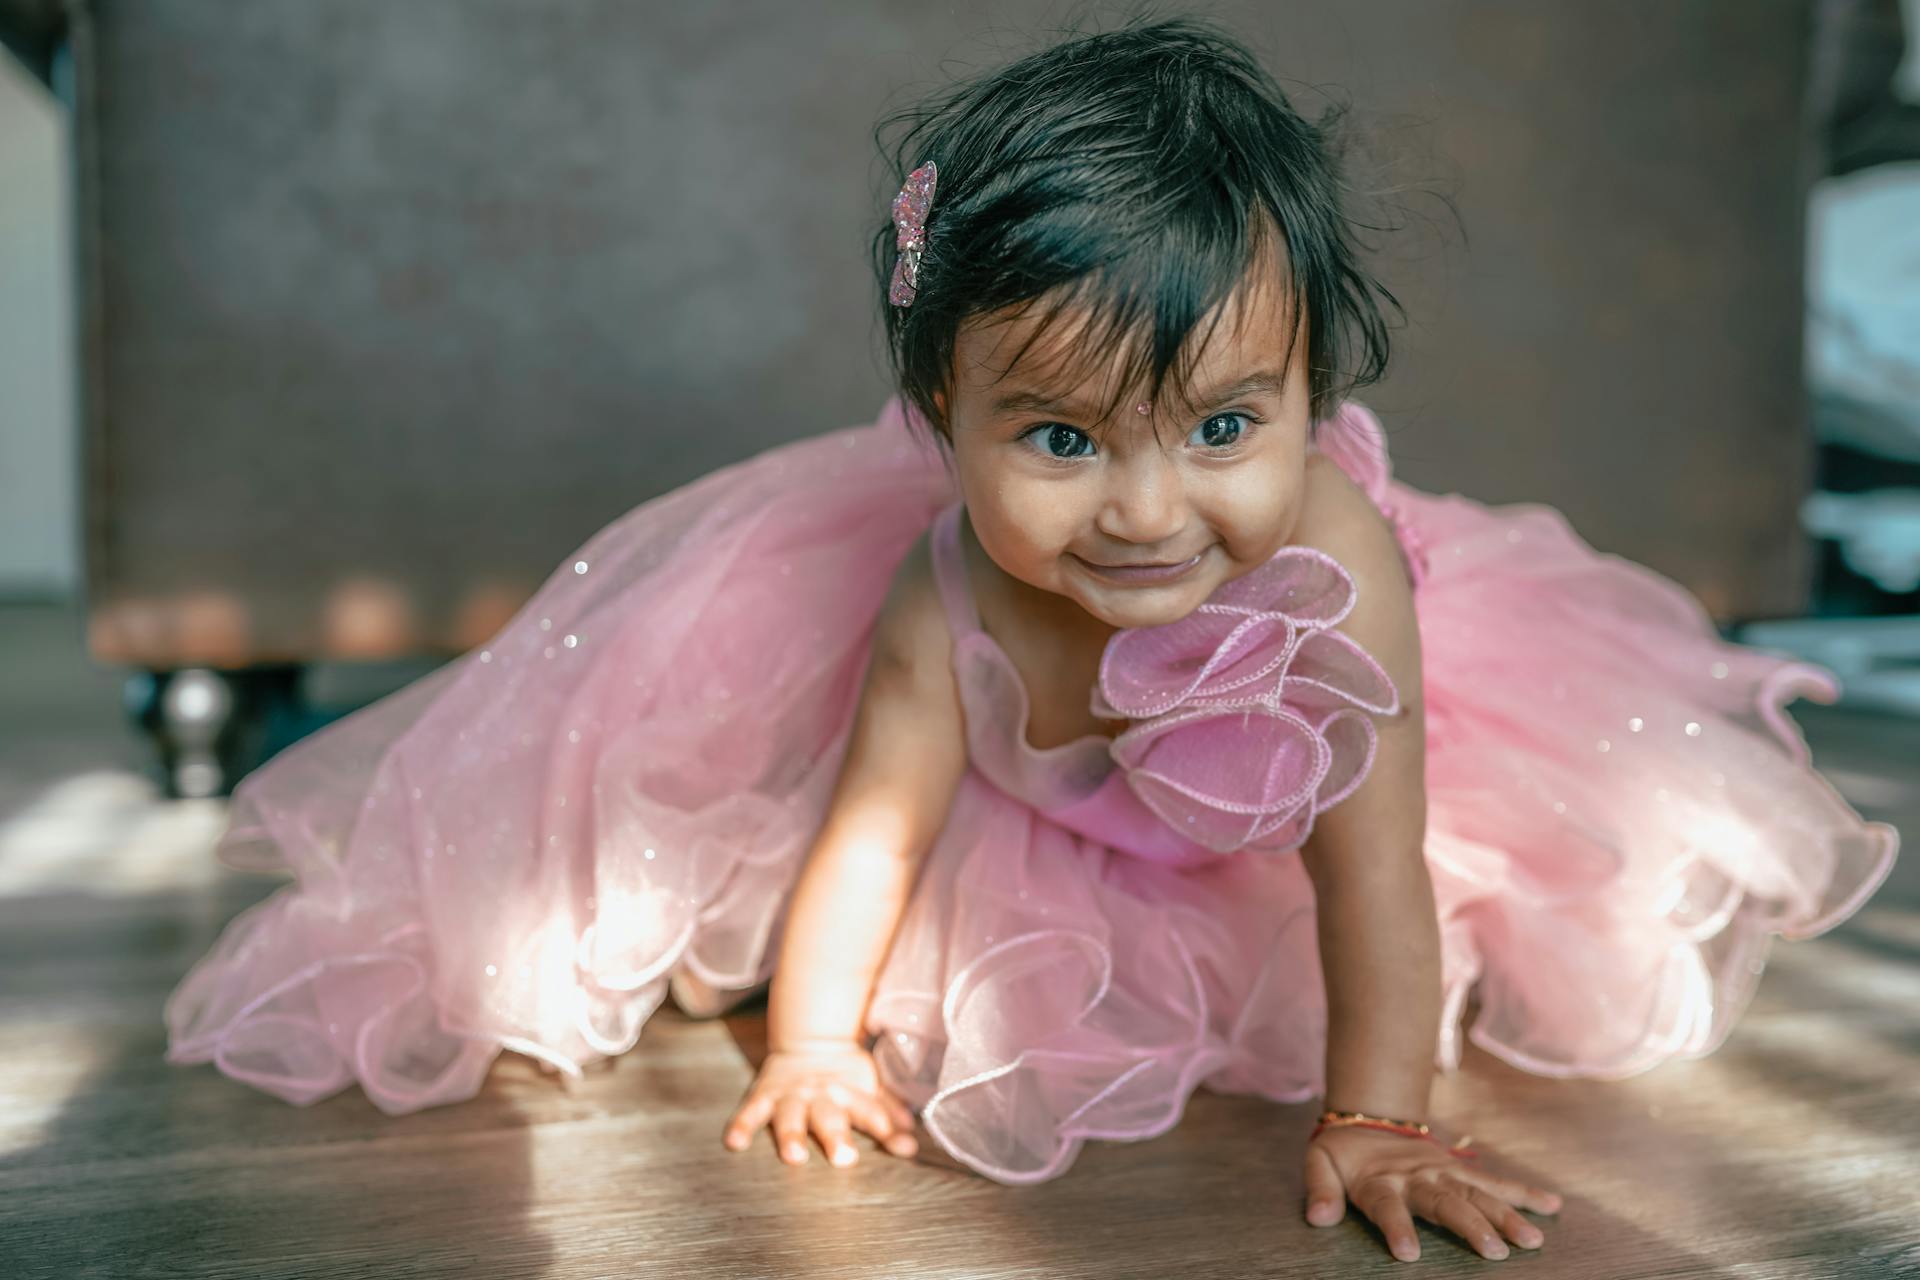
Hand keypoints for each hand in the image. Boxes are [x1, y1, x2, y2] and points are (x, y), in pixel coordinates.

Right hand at [722, 1040, 919, 1166]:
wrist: (810, 1040)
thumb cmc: (845, 1077)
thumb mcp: (870, 1090)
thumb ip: (888, 1116)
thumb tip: (911, 1145)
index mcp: (849, 1091)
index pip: (869, 1108)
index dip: (882, 1123)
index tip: (899, 1144)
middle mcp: (820, 1094)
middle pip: (829, 1116)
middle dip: (835, 1136)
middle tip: (844, 1158)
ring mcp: (790, 1095)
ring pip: (789, 1116)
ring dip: (791, 1135)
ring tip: (794, 1157)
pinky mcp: (764, 1095)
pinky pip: (749, 1111)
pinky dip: (741, 1125)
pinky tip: (735, 1143)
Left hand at [1303, 1126, 1561, 1261]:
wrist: (1368, 1117)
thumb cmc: (1342, 1154)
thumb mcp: (1319, 1164)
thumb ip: (1318, 1190)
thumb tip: (1317, 1218)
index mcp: (1379, 1180)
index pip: (1388, 1207)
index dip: (1397, 1228)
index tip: (1408, 1254)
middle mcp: (1417, 1176)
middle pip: (1445, 1202)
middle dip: (1470, 1225)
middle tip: (1495, 1251)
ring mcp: (1443, 1172)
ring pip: (1477, 1193)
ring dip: (1506, 1215)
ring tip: (1532, 1239)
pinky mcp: (1460, 1170)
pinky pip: (1495, 1182)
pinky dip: (1523, 1193)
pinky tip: (1552, 1206)